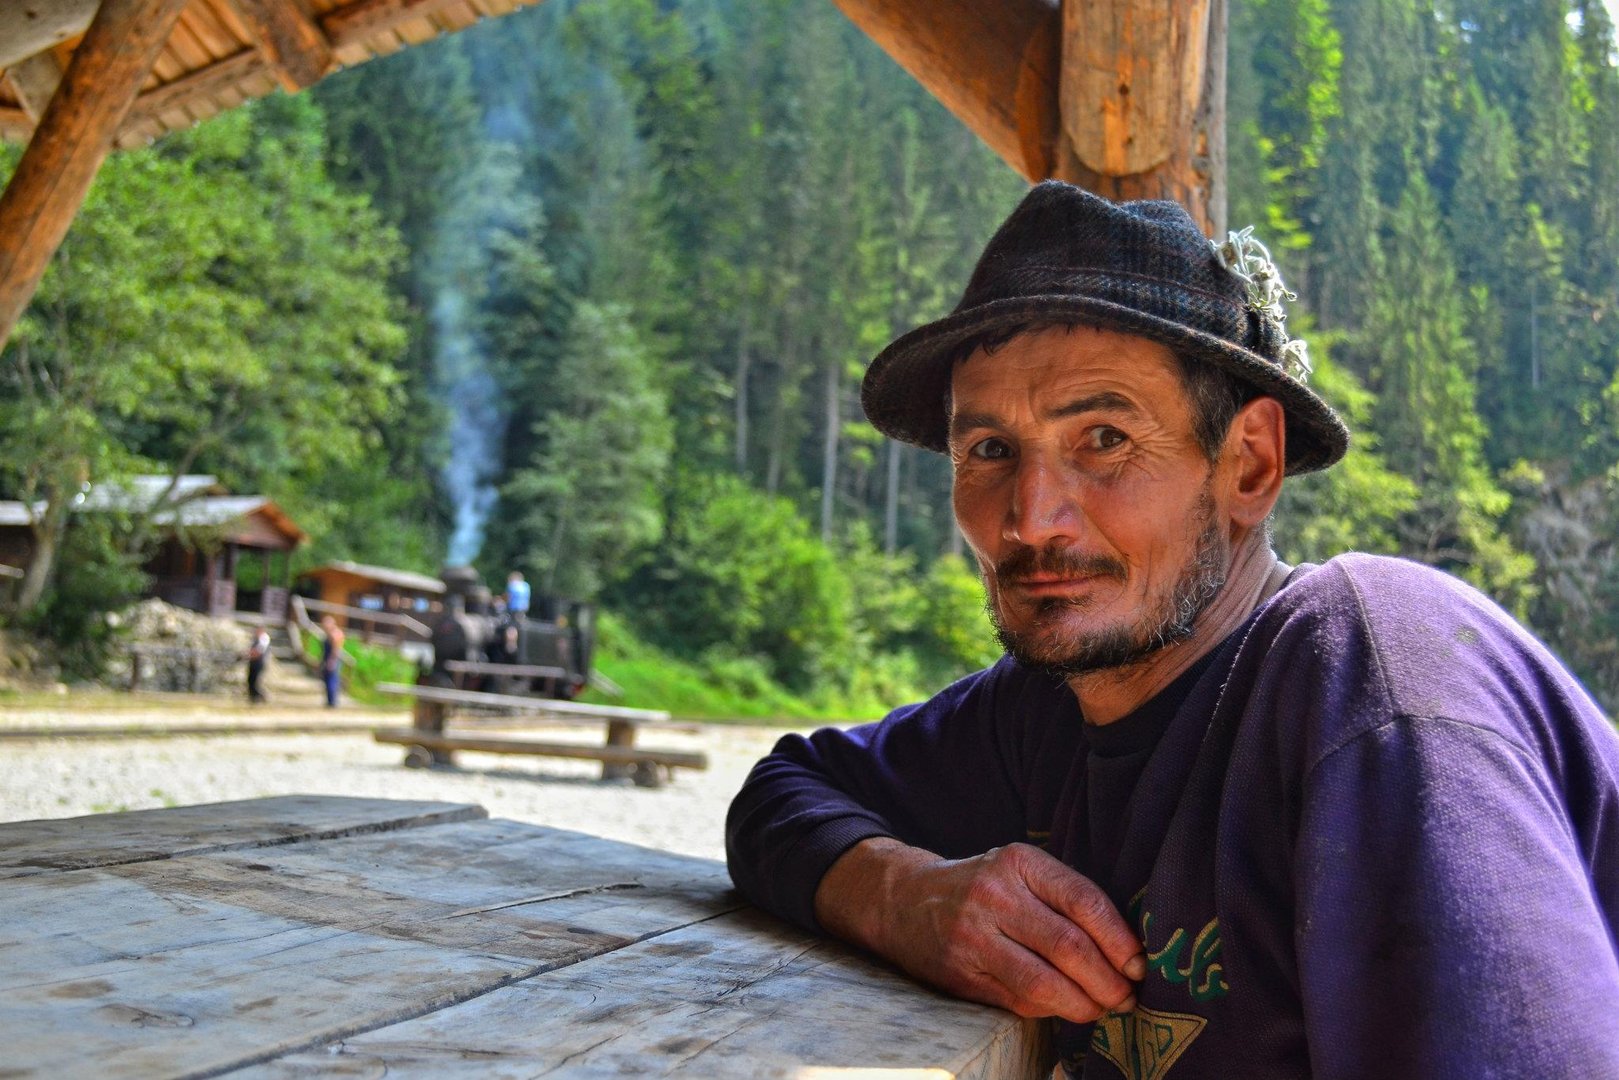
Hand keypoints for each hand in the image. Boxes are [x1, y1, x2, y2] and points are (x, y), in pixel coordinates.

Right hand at [815, 838, 1144, 1022]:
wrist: (904, 900)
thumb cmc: (982, 886)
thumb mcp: (1019, 871)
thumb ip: (1066, 897)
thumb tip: (1129, 952)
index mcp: (1019, 862)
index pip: (1084, 901)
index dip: (1120, 940)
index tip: (1140, 965)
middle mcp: (995, 896)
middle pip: (1069, 948)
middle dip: (1109, 982)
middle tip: (1128, 998)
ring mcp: (973, 937)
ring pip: (1044, 984)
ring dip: (1084, 1005)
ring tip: (1102, 1008)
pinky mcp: (960, 974)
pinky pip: (1019, 1002)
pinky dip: (1051, 1010)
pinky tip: (1064, 1007)